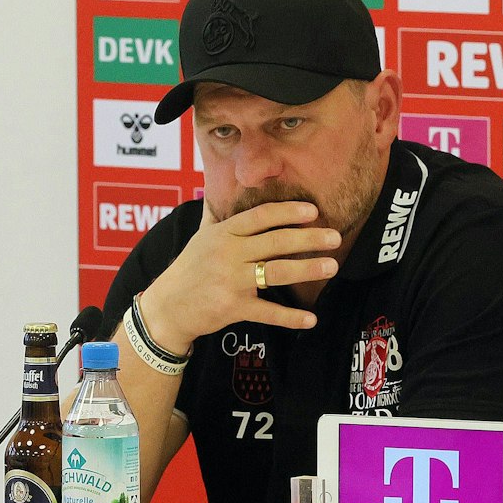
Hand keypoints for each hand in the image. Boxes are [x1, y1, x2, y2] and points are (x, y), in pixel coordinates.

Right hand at [139, 200, 341, 351]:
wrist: (166, 308)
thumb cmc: (189, 268)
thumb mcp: (200, 236)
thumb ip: (216, 214)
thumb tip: (218, 184)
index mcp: (223, 233)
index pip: (260, 217)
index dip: (288, 212)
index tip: (313, 211)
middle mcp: (227, 253)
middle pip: (275, 242)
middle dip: (308, 239)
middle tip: (336, 237)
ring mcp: (230, 281)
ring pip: (276, 273)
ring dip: (307, 269)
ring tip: (332, 266)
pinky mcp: (232, 307)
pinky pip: (267, 312)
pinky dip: (290, 317)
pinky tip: (311, 319)